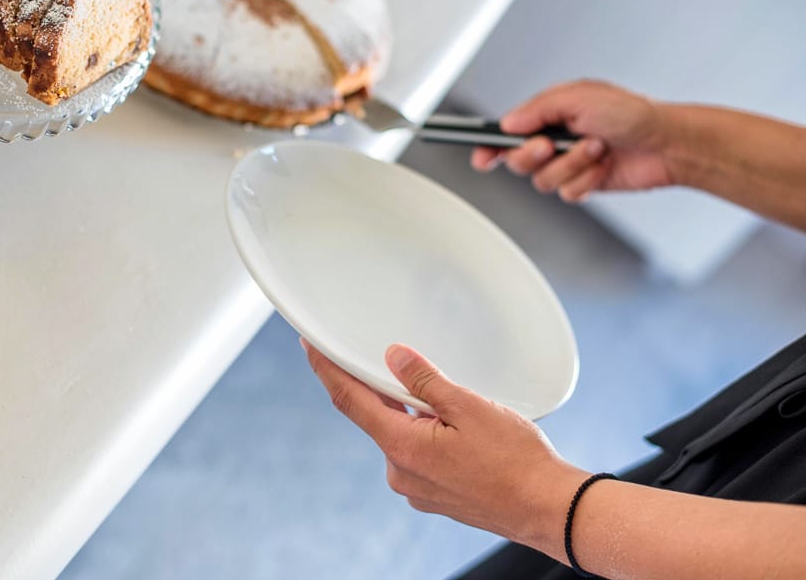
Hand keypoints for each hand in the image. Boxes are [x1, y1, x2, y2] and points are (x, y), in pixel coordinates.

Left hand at [302, 339, 587, 545]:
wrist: (547, 508)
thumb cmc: (516, 461)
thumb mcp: (469, 406)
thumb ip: (424, 380)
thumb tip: (393, 357)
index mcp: (402, 447)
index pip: (349, 400)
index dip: (326, 370)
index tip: (308, 347)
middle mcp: (400, 471)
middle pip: (375, 415)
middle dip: (381, 387)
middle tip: (394, 360)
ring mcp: (415, 487)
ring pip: (400, 434)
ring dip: (410, 411)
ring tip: (445, 399)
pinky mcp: (432, 494)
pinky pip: (416, 453)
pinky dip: (423, 432)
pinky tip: (452, 426)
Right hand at [472, 80, 675, 201]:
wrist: (667, 144)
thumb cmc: (633, 114)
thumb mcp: (581, 97)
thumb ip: (539, 109)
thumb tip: (508, 122)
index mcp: (548, 115)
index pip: (506, 132)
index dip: (489, 146)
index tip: (481, 157)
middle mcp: (554, 139)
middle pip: (517, 161)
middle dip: (533, 155)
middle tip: (551, 145)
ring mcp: (567, 162)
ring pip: (542, 180)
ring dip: (571, 165)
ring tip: (596, 148)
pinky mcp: (582, 182)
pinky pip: (566, 192)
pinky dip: (586, 180)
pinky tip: (604, 166)